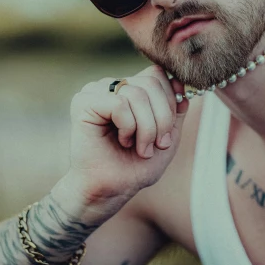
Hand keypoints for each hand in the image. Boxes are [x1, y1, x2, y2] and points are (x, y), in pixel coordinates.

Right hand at [63, 65, 188, 208]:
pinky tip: (122, 141)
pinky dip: (128, 127)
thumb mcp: (167, 136)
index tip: (167, 133)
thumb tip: (180, 83)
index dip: (170, 102)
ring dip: (146, 128)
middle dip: (162, 118)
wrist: (111, 190)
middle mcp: (112, 85)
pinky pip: (119, 104)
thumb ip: (175, 110)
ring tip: (140, 148)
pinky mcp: (83, 102)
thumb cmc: (135, 166)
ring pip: (137, 95)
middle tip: (158, 144)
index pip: (157, 75)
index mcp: (129, 89)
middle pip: (151, 83)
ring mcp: (95, 91)